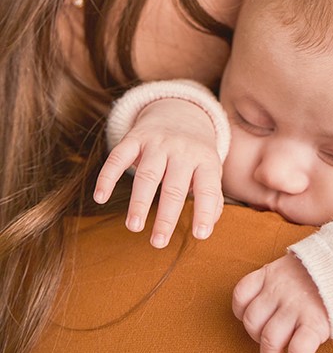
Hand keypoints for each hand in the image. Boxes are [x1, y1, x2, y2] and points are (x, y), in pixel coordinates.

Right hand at [94, 98, 222, 247]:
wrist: (180, 111)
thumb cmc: (195, 153)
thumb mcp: (210, 169)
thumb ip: (213, 197)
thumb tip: (208, 226)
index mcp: (205, 159)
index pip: (208, 188)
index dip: (205, 211)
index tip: (200, 235)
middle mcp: (183, 150)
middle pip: (174, 186)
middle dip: (167, 215)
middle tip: (158, 242)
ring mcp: (159, 142)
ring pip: (148, 174)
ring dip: (139, 201)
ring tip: (134, 227)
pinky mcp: (136, 137)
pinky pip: (119, 156)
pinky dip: (108, 176)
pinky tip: (100, 197)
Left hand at [232, 254, 330, 352]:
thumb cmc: (324, 268)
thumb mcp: (294, 263)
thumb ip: (280, 278)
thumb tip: (272, 298)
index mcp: (272, 274)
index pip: (242, 293)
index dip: (242, 312)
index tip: (255, 320)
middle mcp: (279, 291)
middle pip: (252, 321)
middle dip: (256, 339)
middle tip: (269, 346)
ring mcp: (296, 307)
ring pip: (269, 340)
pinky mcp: (315, 322)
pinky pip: (297, 350)